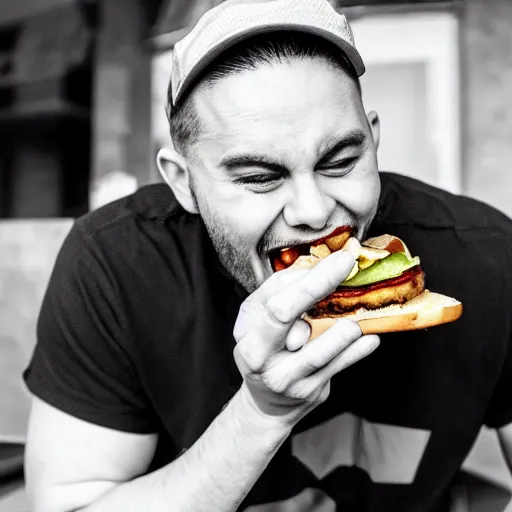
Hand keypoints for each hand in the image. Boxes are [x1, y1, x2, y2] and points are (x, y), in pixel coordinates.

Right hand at [233, 250, 379, 427]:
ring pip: (317, 349)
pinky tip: (369, 338)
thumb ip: (283, 292)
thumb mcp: (263, 319)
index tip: (338, 258)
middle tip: (346, 266)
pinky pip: (338, 367)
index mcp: (247, 331)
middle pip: (285, 314)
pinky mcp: (309, 391)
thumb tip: (316, 266)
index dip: (307, 277)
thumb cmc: (268, 349)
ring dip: (343, 328)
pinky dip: (357, 351)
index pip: (274, 298)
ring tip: (356, 318)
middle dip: (318, 285)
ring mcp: (284, 376)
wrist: (267, 402)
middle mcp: (259, 354)